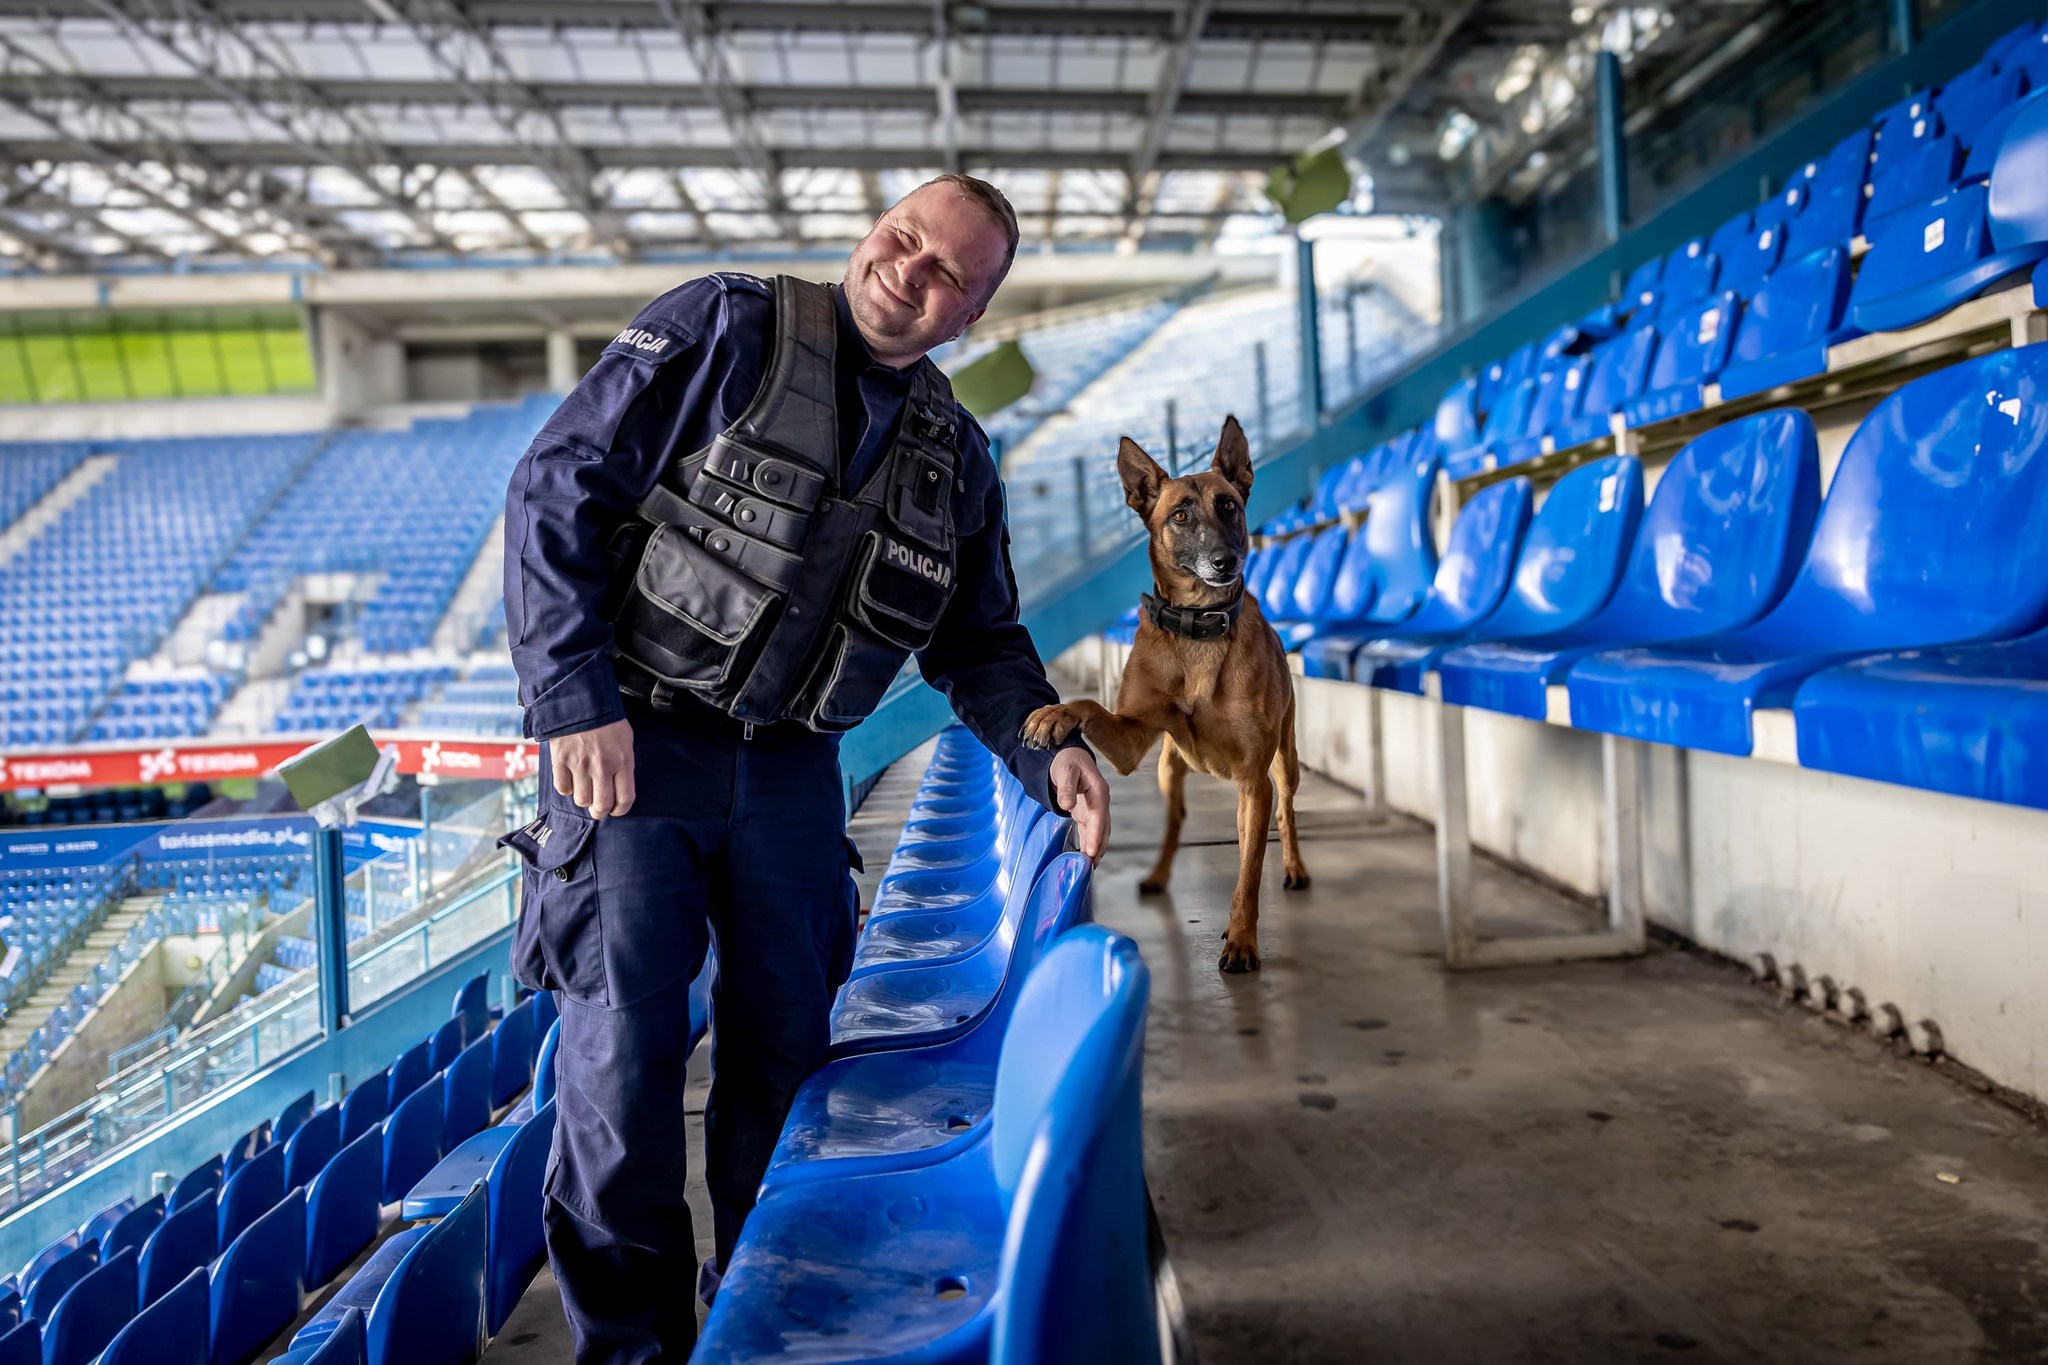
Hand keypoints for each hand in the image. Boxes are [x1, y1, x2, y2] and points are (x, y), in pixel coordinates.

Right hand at [551, 718, 636, 819]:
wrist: (581, 700)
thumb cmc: (606, 721)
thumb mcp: (625, 740)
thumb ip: (624, 764)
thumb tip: (619, 787)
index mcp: (622, 761)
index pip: (625, 799)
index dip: (620, 810)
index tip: (616, 810)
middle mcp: (602, 766)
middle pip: (601, 805)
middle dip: (600, 812)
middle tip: (598, 809)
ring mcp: (580, 764)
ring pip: (581, 800)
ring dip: (583, 798)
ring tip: (584, 789)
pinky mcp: (561, 760)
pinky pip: (563, 788)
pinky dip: (567, 788)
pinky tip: (570, 780)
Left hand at [1050, 747, 1109, 864]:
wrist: (1069, 756)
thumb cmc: (1067, 761)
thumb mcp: (1065, 770)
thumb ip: (1066, 787)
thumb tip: (1066, 805)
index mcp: (1099, 791)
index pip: (1099, 817)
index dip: (1096, 835)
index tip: (1092, 851)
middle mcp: (1100, 802)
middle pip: (1103, 828)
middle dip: (1098, 847)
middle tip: (1091, 867)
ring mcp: (1094, 809)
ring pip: (1098, 832)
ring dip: (1095, 848)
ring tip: (1090, 868)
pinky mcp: (1086, 813)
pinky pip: (1090, 831)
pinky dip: (1088, 844)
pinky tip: (1085, 857)